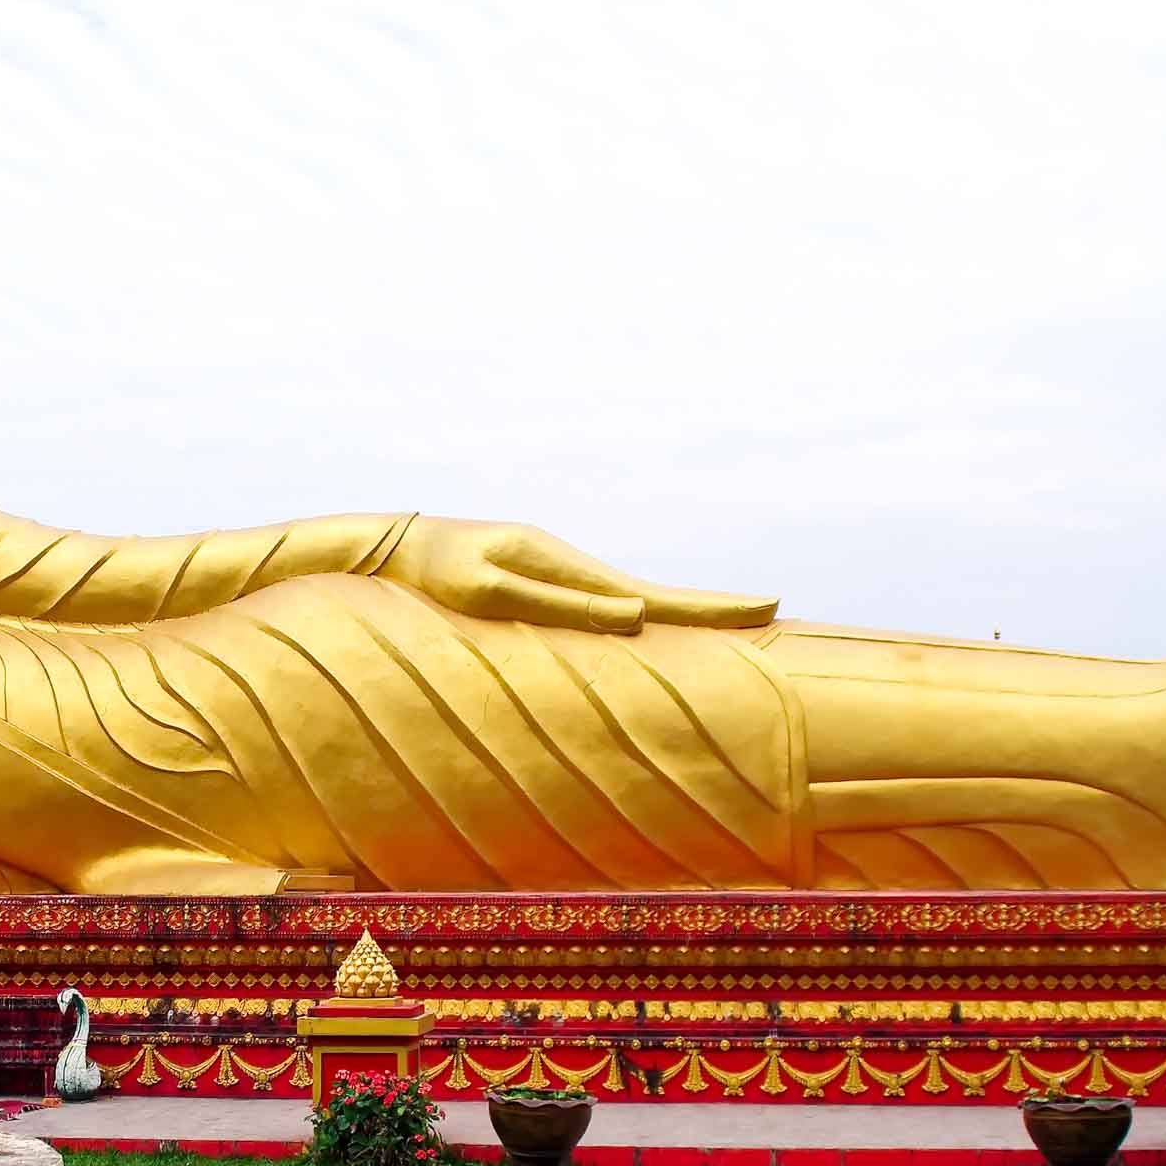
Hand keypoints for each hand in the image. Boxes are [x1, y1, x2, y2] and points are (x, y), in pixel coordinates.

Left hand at [381, 519, 776, 632]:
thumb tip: (634, 615)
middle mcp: (570, 564)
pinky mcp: (539, 581)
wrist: (395, 544)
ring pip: (630, 596)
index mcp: (566, 567)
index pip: (652, 596)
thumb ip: (560, 605)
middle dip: (710, 608)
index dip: (709, 608)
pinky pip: (601, 601)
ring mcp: (556, 571)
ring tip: (728, 620)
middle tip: (771, 610)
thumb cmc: (435, 575)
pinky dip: (637, 611)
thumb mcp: (492, 593)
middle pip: (653, 593)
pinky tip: (648, 621)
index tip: (767, 607)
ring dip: (679, 611)